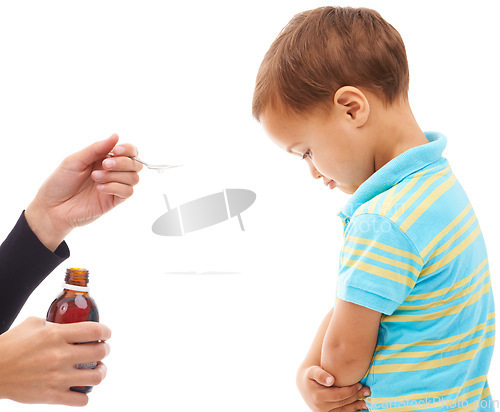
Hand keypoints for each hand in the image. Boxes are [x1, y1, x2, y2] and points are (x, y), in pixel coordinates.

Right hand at [0, 317, 110, 405]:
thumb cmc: (11, 345)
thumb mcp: (33, 324)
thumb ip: (55, 323)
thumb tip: (71, 323)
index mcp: (56, 334)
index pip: (95, 331)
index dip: (106, 332)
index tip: (106, 334)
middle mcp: (60, 355)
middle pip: (100, 352)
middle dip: (105, 350)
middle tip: (102, 350)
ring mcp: (57, 377)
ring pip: (96, 377)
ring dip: (101, 371)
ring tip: (97, 369)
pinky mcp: (51, 395)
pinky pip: (80, 399)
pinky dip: (85, 395)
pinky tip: (81, 388)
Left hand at [25, 134, 141, 250]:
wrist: (52, 207)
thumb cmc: (60, 182)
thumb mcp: (75, 160)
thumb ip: (96, 149)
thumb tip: (116, 136)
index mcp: (104, 158)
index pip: (129, 151)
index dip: (128, 149)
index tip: (116, 150)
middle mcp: (113, 172)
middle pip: (136, 164)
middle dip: (123, 162)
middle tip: (105, 165)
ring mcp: (115, 186)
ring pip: (134, 178)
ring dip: (116, 176)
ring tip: (96, 178)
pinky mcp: (114, 201)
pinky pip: (128, 192)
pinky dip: (116, 187)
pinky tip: (100, 188)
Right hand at [297, 365, 369, 410]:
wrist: (304, 386)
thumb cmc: (310, 376)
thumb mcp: (312, 371)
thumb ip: (320, 374)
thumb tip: (330, 380)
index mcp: (318, 397)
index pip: (339, 395)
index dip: (351, 390)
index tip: (360, 384)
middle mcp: (321, 408)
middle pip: (343, 403)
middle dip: (356, 397)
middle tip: (367, 391)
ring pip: (343, 411)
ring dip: (355, 407)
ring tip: (366, 402)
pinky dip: (350, 410)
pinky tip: (358, 407)